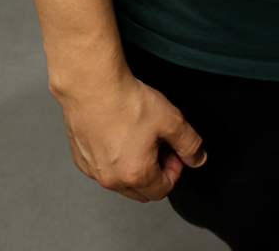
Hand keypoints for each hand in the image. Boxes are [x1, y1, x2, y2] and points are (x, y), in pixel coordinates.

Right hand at [55, 70, 206, 201]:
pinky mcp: (80, 158)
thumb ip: (190, 144)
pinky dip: (115, 159)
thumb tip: (197, 159)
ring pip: (121, 181)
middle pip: (142, 190)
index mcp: (135, 175)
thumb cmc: (128, 103)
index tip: (174, 151)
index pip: (163, 190)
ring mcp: (92, 170)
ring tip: (140, 137)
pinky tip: (120, 135)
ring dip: (135, 167)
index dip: (175, 170)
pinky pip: (103, 168)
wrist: (92, 86)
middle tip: (159, 144)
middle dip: (156, 172)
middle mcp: (111, 179)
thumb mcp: (172, 121)